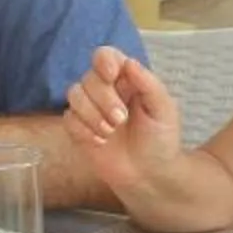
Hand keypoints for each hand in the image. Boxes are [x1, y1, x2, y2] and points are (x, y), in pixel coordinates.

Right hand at [63, 45, 182, 203]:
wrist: (149, 176)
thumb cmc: (160, 139)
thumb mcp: (164, 109)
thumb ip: (148, 83)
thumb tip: (129, 62)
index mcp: (126, 79)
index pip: (106, 56)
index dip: (104, 61)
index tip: (112, 76)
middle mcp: (105, 90)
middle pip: (88, 77)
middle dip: (103, 99)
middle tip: (121, 119)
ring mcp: (90, 109)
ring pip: (73, 94)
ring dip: (91, 114)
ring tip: (110, 132)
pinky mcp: (79, 129)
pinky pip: (68, 119)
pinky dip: (82, 130)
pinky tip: (100, 142)